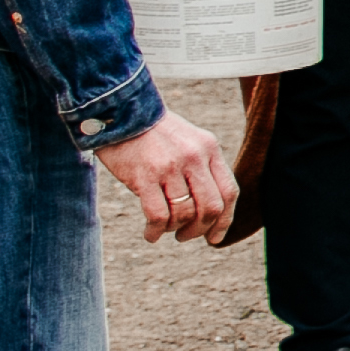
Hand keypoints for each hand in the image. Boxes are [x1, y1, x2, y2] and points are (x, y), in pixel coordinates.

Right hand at [104, 113, 240, 240]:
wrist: (120, 113)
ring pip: (184, 214)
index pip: (229, 192)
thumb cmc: (154, 133)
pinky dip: (155, 231)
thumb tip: (210, 210)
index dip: (225, 220)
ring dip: (175, 230)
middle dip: (200, 229)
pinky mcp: (145, 176)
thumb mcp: (189, 141)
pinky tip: (150, 234)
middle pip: (211, 207)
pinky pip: (158, 215)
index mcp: (209, 148)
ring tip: (164, 230)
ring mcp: (170, 167)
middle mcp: (194, 157)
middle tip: (185, 236)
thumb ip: (202, 168)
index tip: (215, 237)